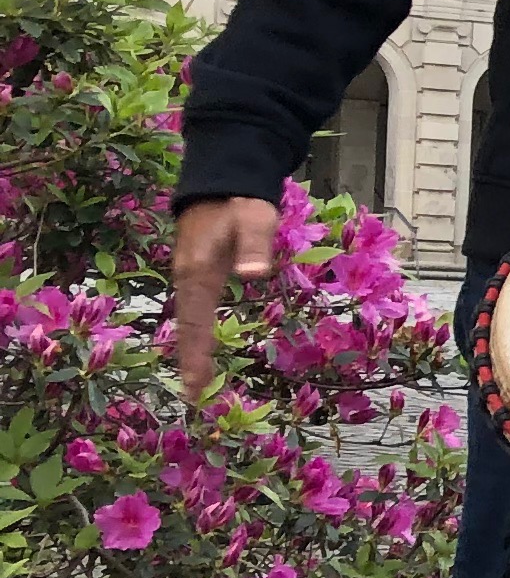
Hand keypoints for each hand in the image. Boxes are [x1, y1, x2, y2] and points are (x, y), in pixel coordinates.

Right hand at [171, 195, 277, 396]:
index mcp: (198, 271)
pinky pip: (193, 309)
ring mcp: (189, 275)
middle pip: (186, 326)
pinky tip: (200, 348)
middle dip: (189, 360)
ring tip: (195, 383)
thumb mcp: (254, 218)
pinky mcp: (197, 272)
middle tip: (194, 396)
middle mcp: (187, 277)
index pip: (195, 321)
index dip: (195, 354)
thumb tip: (253, 275)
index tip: (195, 386)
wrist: (222, 180)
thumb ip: (255, 244)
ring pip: (187, 319)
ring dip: (191, 349)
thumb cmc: (241, 202)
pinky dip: (195, 332)